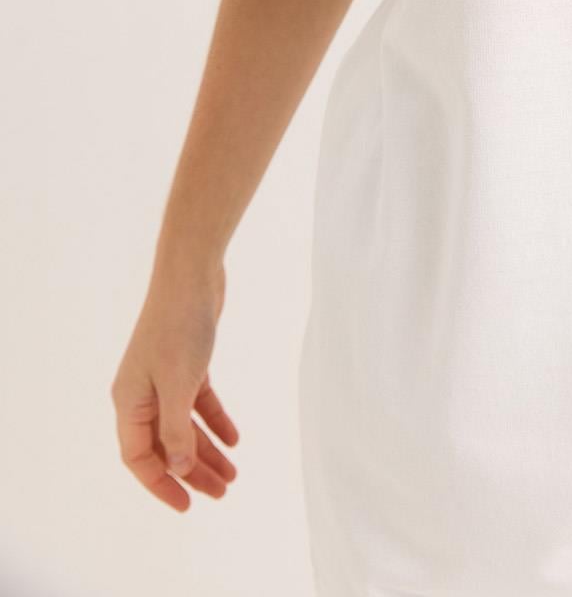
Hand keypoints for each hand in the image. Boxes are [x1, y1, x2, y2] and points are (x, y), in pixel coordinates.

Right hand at [110, 261, 238, 511]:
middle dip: (192, 473)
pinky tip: (235, 439)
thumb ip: (176, 431)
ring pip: (184, 426)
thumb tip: (177, 469)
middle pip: (165, 446)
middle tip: (222, 493)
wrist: (192, 275)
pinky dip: (215, 420)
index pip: (139, 458)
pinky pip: (198, 403)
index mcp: (128, 402)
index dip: (161, 484)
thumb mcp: (179, 386)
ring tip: (233, 475)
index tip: (188, 505)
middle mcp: (142, 394)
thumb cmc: (179, 328)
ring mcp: (164, 378)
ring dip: (207, 451)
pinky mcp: (186, 363)